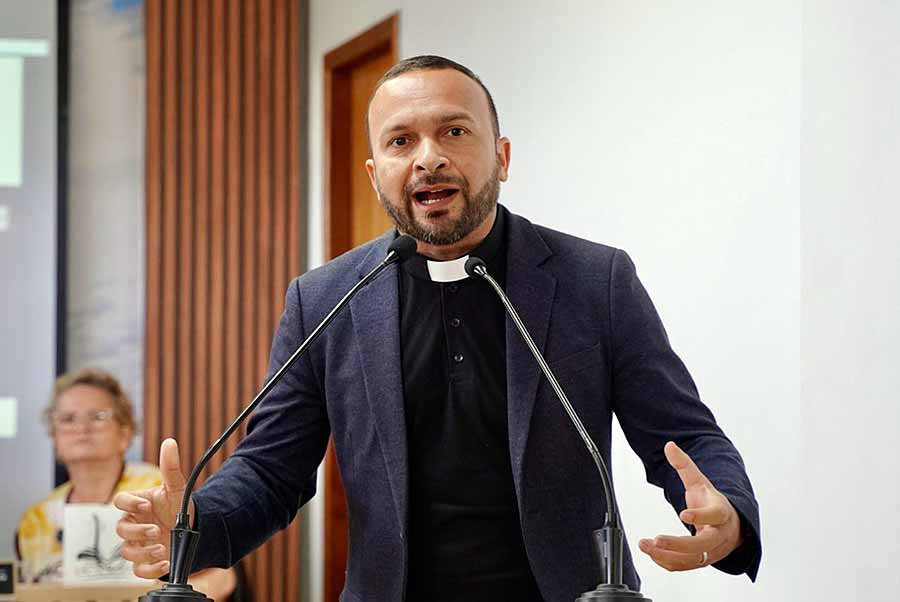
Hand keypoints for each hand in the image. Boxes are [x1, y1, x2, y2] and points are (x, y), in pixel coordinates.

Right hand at [114, 438, 193, 578]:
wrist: (194, 531)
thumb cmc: (178, 508)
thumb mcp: (177, 488)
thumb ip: (171, 467)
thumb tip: (169, 442)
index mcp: (137, 505)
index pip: (119, 501)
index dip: (129, 503)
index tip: (146, 505)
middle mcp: (134, 524)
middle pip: (120, 529)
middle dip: (137, 531)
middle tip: (156, 530)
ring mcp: (138, 544)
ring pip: (126, 551)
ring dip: (142, 552)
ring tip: (161, 547)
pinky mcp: (145, 562)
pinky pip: (137, 571)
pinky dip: (149, 570)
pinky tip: (165, 563)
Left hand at [638, 441, 742, 571]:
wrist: (732, 527)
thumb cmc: (714, 503)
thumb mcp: (701, 481)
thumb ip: (684, 465)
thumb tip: (669, 446)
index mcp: (722, 512)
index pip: (715, 515)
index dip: (701, 515)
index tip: (684, 514)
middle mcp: (719, 535)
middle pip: (703, 545)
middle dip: (679, 544)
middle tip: (657, 539)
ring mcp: (712, 551)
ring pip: (692, 559)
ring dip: (667, 555)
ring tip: (646, 545)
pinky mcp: (703, 561)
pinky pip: (685, 566)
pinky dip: (668, 562)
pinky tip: (653, 554)